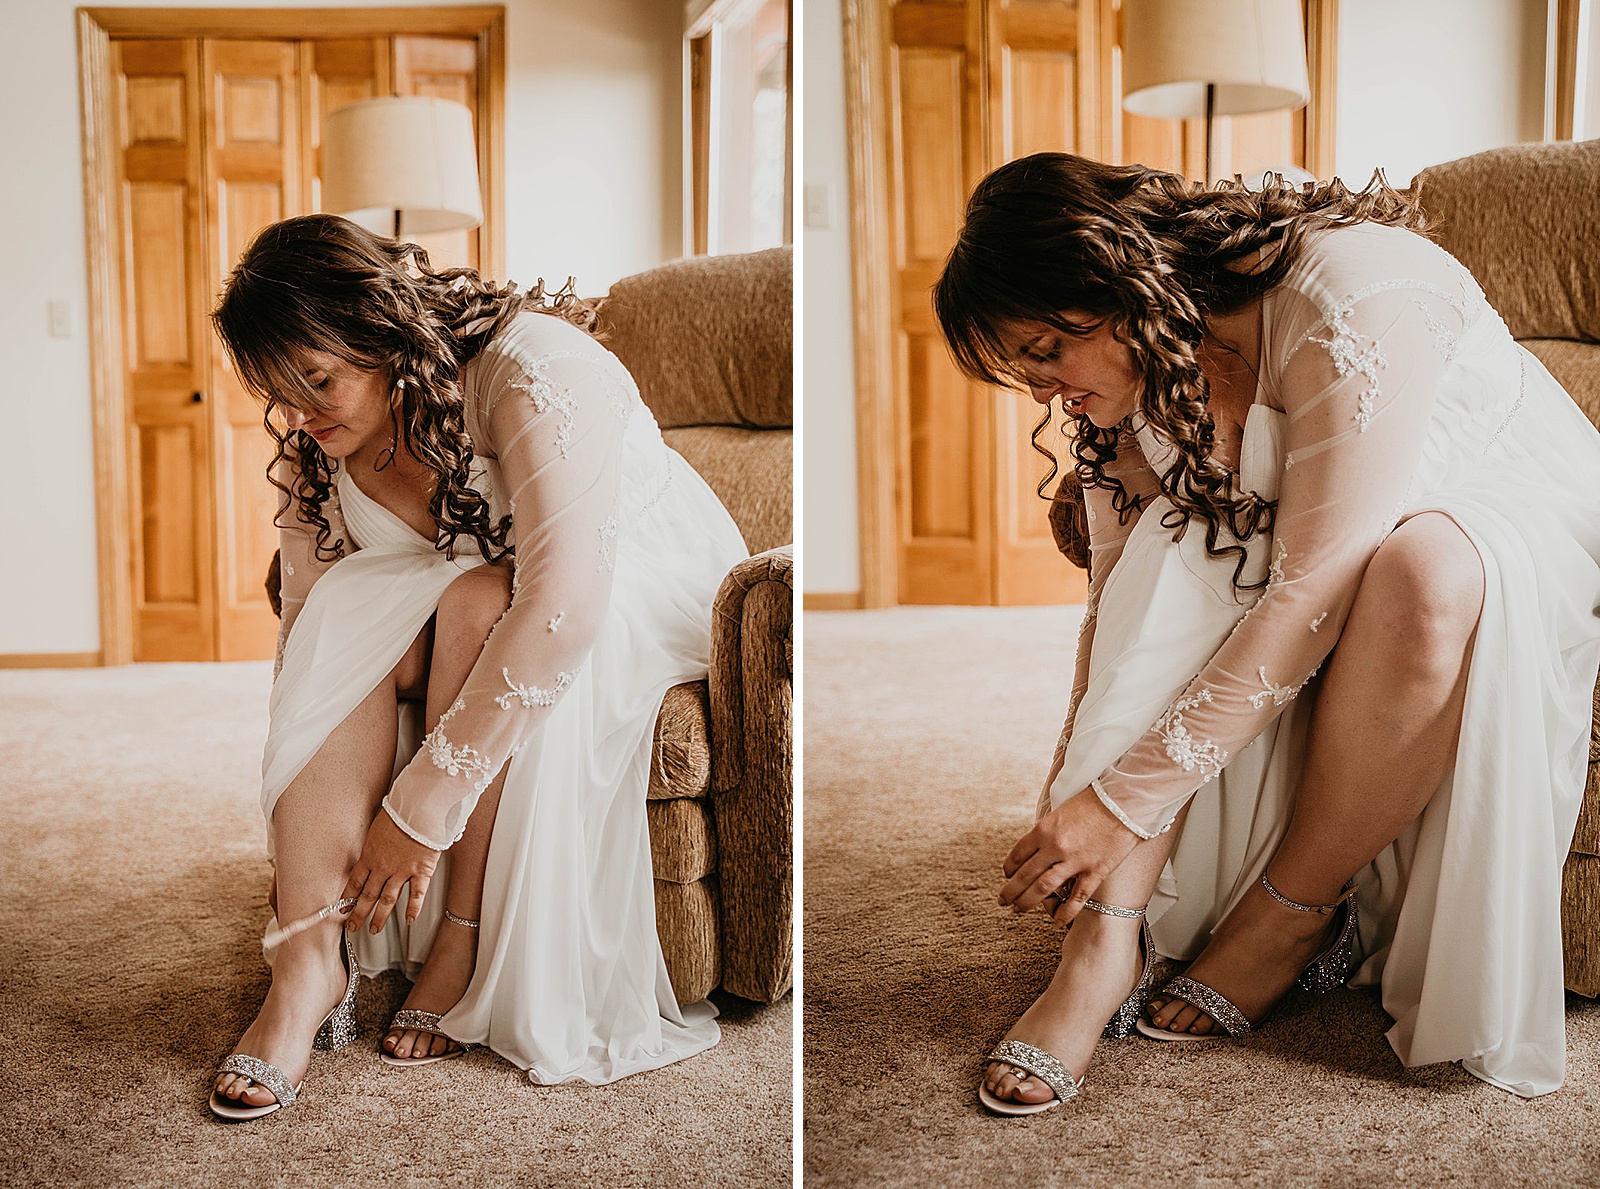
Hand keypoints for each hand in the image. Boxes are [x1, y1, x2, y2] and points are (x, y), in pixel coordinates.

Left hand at [341, 810, 440, 934]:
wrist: (419, 809)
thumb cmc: (400, 812)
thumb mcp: (377, 828)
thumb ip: (374, 844)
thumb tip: (372, 850)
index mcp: (370, 855)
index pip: (355, 882)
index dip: (347, 898)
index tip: (343, 909)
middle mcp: (383, 867)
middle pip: (368, 895)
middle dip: (359, 913)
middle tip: (353, 926)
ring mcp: (402, 871)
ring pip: (388, 899)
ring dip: (380, 916)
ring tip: (374, 929)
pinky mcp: (421, 870)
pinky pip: (416, 894)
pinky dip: (413, 908)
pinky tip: (409, 919)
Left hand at [999, 787, 1139, 922]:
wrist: (1124, 801)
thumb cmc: (1094, 800)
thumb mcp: (1060, 810)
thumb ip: (1047, 830)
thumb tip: (1037, 845)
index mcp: (1043, 829)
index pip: (1017, 855)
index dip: (1009, 869)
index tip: (1007, 876)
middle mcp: (1054, 847)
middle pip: (1025, 875)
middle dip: (1011, 891)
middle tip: (1003, 900)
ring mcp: (1075, 861)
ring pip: (1043, 889)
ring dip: (1027, 902)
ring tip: (1018, 910)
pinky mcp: (1095, 872)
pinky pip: (1076, 898)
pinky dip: (1064, 912)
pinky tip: (1056, 921)